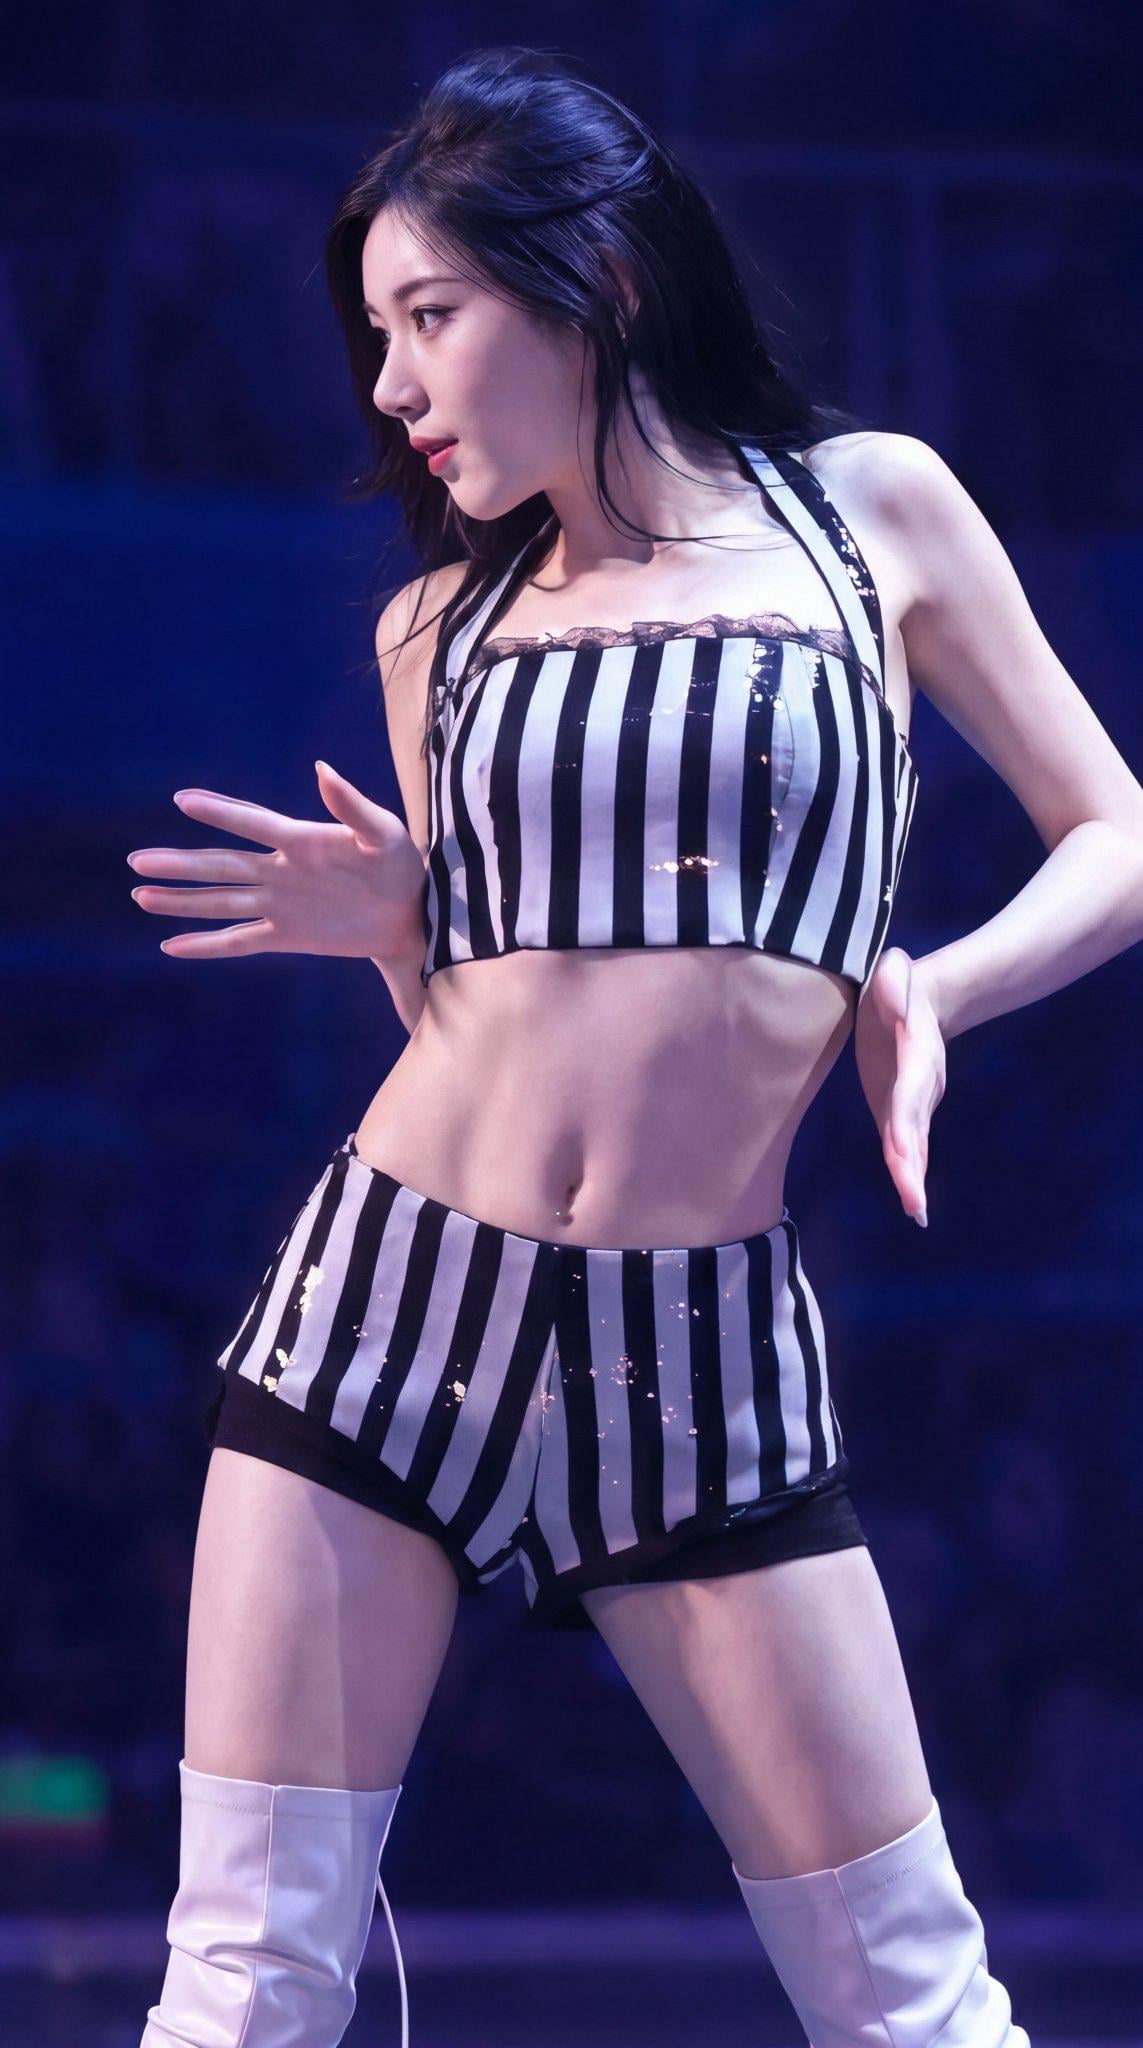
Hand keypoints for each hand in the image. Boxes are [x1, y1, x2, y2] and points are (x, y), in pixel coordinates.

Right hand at [127, 762, 426, 960]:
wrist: (412, 915)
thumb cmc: (401, 867)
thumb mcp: (384, 834)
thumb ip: (352, 806)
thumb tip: (322, 769)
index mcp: (301, 840)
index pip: (252, 823)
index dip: (219, 811)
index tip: (182, 800)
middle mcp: (280, 871)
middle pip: (221, 865)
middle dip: (179, 864)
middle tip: (137, 860)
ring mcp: (279, 905)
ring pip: (220, 902)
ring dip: (181, 900)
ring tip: (141, 895)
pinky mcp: (286, 936)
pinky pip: (239, 941)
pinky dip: (207, 946)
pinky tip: (172, 947)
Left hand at [853, 946, 945, 1224]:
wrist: (925, 1001)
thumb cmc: (900, 983)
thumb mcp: (894, 969)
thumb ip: (893, 979)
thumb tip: (897, 1006)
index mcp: (917, 1052)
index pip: (910, 1090)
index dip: (905, 1119)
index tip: (901, 1149)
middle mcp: (923, 1084)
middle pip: (916, 1127)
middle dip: (912, 1164)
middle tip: (914, 1201)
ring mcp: (916, 1100)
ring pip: (914, 1144)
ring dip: (912, 1178)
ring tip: (916, 1213)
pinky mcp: (901, 1110)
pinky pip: (906, 1146)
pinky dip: (909, 1174)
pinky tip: (913, 1206)